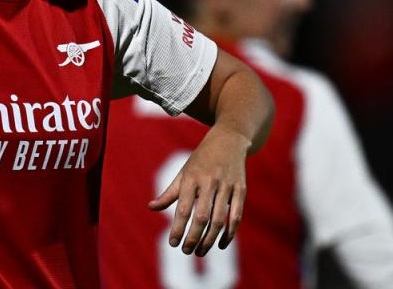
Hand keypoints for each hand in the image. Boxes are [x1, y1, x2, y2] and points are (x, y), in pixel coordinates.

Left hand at [148, 125, 248, 256]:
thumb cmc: (201, 160)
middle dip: (193, 237)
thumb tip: (151, 207)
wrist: (228, 140)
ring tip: (200, 251)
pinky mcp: (241, 190)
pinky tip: (221, 244)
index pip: (183, 208)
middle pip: (202, 217)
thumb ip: (169, 192)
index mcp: (191, 178)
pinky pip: (236, 216)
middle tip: (186, 251)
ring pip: (220, 219)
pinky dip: (229, 233)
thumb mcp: (183, 172)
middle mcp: (209, 182)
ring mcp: (227, 186)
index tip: (172, 243)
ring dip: (210, 239)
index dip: (178, 227)